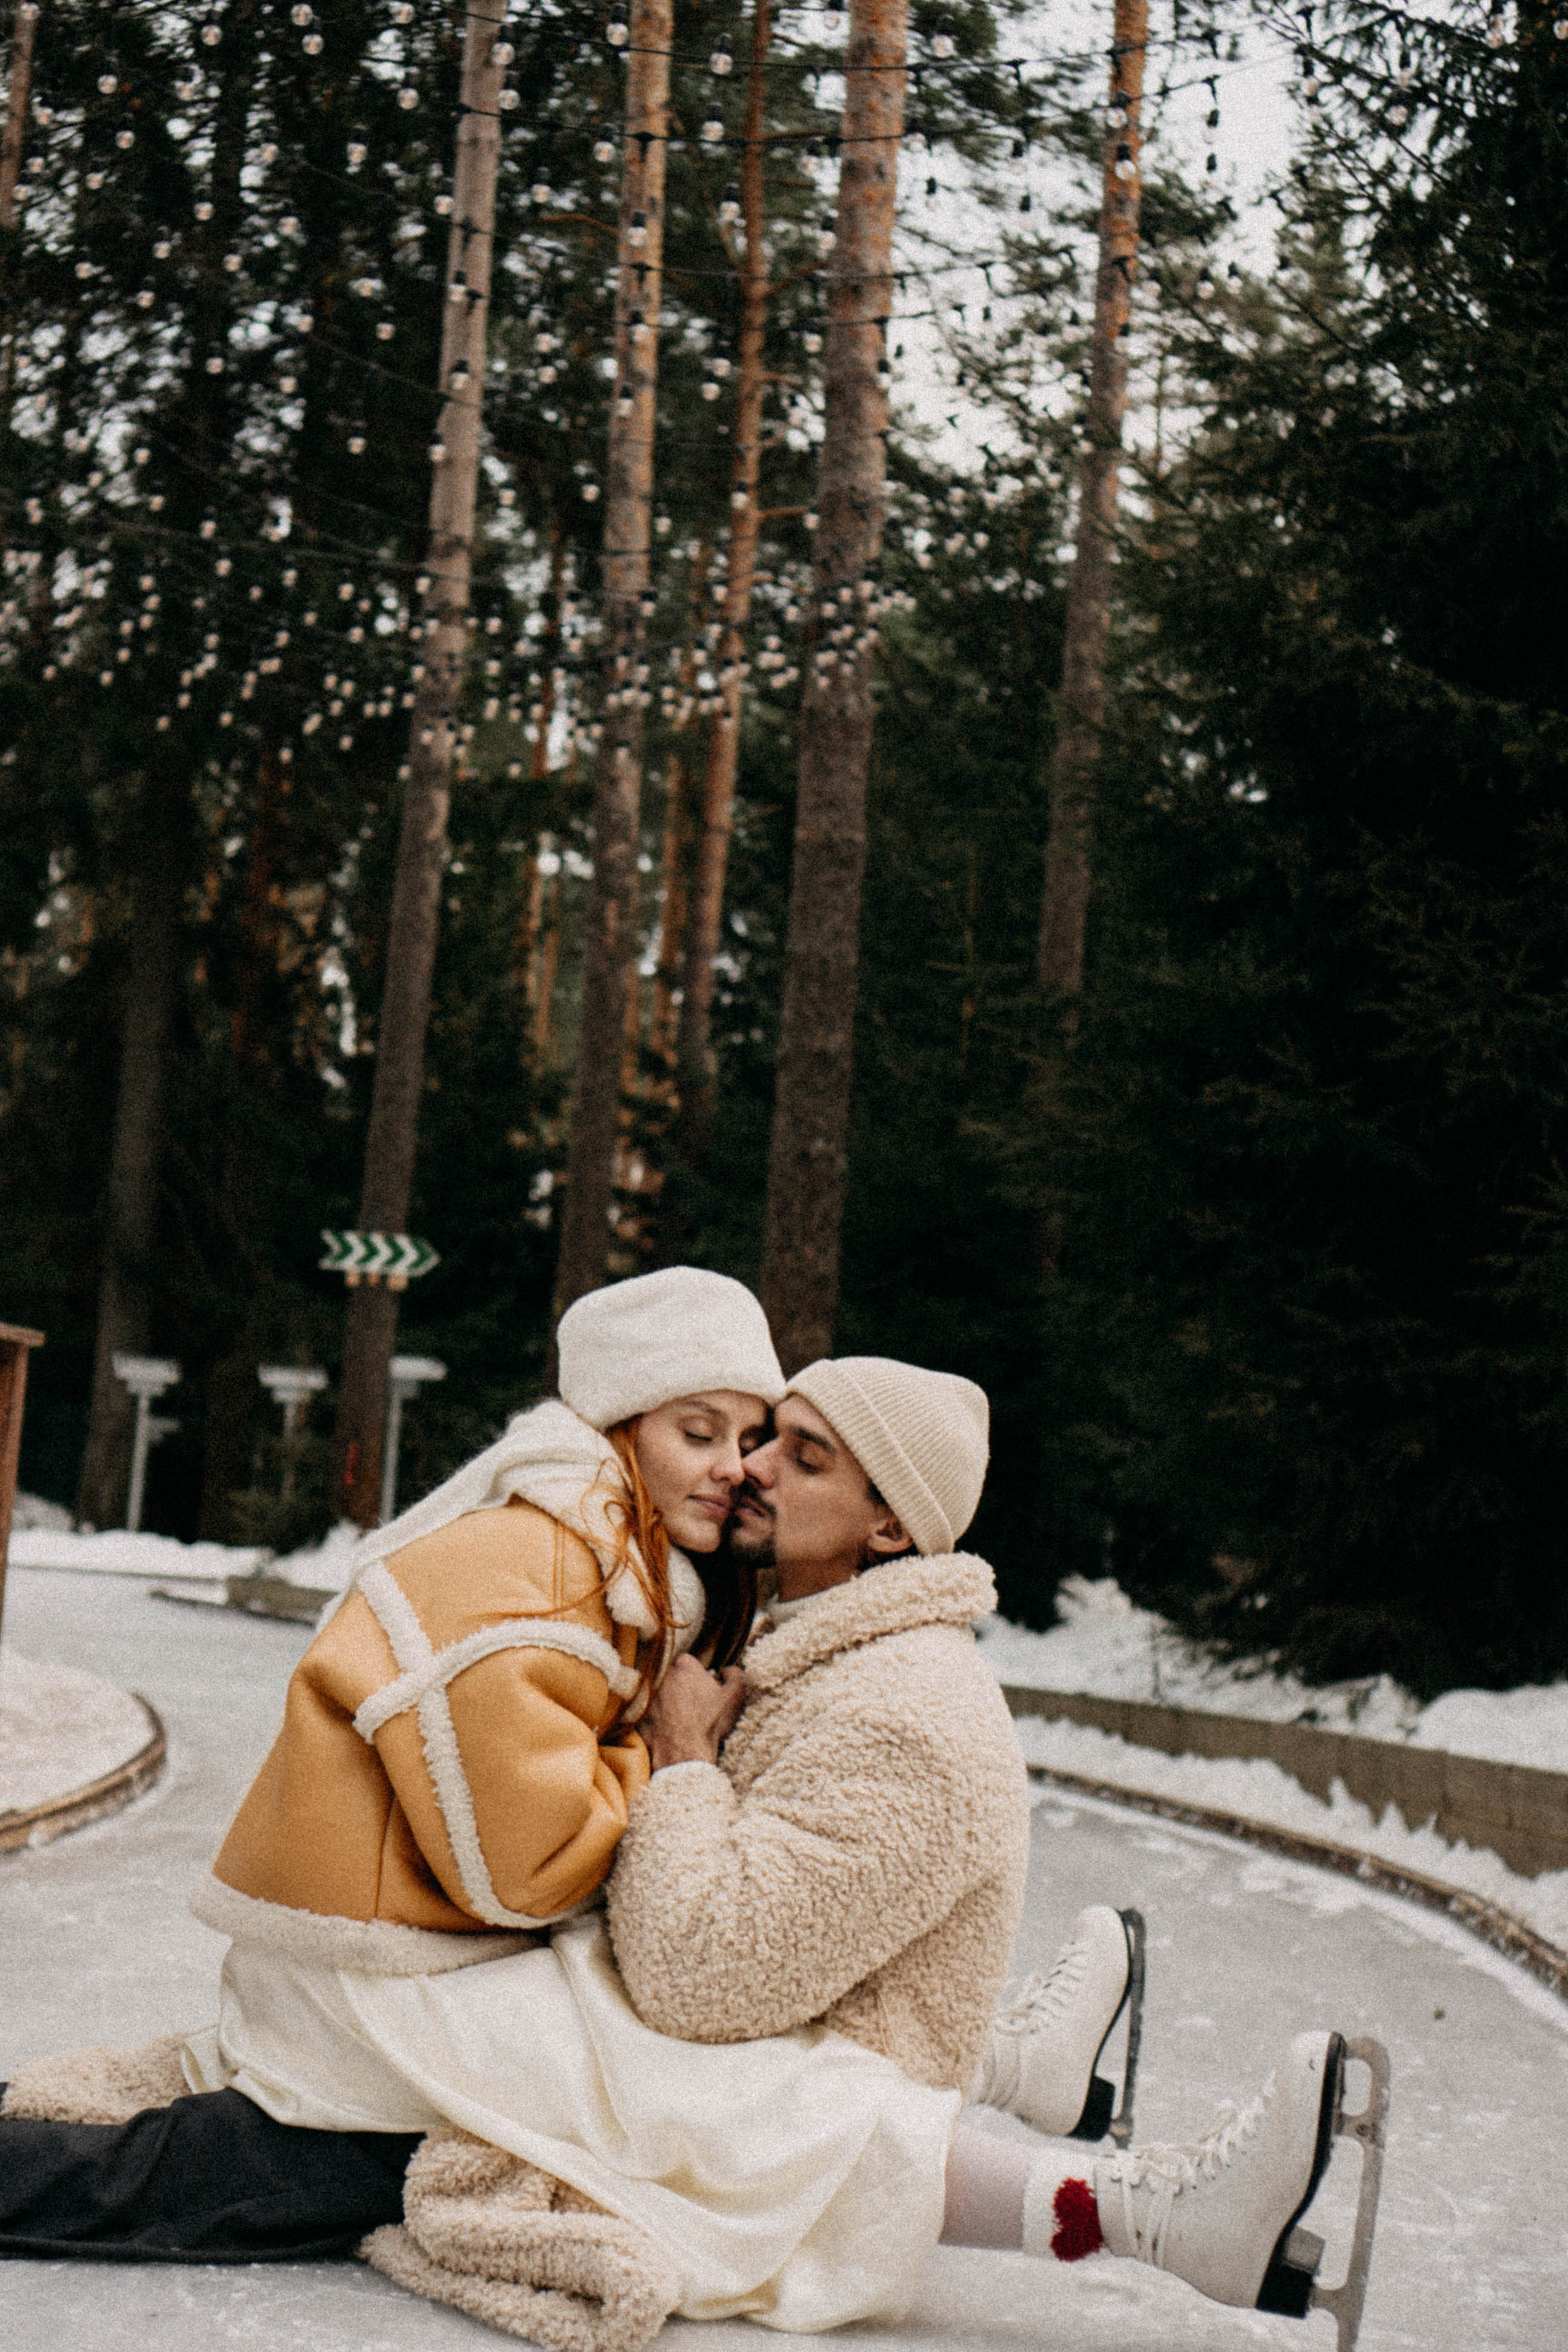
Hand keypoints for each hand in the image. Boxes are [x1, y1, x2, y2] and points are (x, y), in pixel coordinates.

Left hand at [642, 1655, 745, 1772]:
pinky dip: (655, 1717)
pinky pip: (647, 1711)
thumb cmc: (710, 1723)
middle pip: (672, 1676)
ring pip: (659, 1693)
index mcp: (684, 1666)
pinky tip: (666, 1728)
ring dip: (667, 1701)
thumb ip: (734, 1674)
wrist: (685, 1753)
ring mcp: (646, 1694)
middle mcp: (661, 1675)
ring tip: (680, 1718)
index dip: (698, 1676)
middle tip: (692, 1705)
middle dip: (681, 1686)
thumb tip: (726, 1670)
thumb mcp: (735, 1696)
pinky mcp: (638, 1713)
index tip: (703, 1690)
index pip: (689, 1663)